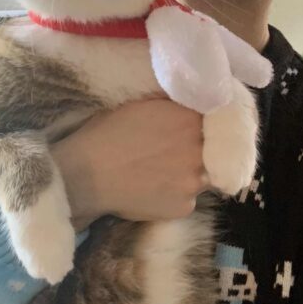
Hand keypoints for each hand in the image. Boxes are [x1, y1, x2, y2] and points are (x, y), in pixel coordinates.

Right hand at [52, 99, 207, 224]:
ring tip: (162, 172)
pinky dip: (176, 194)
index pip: (215, 119)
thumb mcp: (142, 104)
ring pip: (204, 175)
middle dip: (199, 149)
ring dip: (190, 173)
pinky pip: (189, 198)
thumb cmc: (107, 133)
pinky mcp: (185, 207)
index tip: (192, 127)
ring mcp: (195, 182)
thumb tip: (193, 96)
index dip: (204, 123)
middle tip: (172, 151)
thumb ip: (173, 103)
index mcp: (190, 119)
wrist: (87, 175)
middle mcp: (200, 150)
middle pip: (213, 149)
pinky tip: (154, 189)